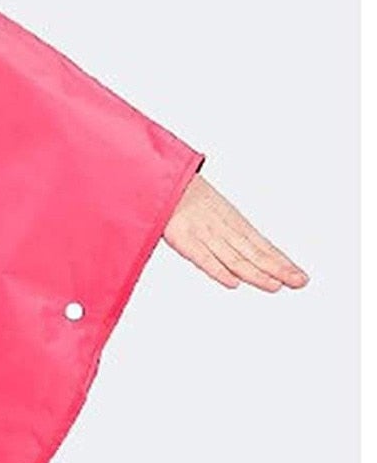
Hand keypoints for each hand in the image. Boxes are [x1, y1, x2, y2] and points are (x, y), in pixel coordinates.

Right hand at [163, 172, 306, 290]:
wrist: (164, 176)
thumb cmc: (187, 194)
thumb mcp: (216, 210)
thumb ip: (230, 231)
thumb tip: (249, 252)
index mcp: (234, 221)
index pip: (263, 245)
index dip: (281, 262)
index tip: (299, 276)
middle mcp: (224, 228)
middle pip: (254, 253)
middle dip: (278, 269)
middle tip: (299, 282)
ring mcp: (204, 233)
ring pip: (233, 257)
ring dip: (255, 273)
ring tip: (274, 286)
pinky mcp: (182, 238)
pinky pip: (201, 257)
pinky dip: (217, 270)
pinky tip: (232, 282)